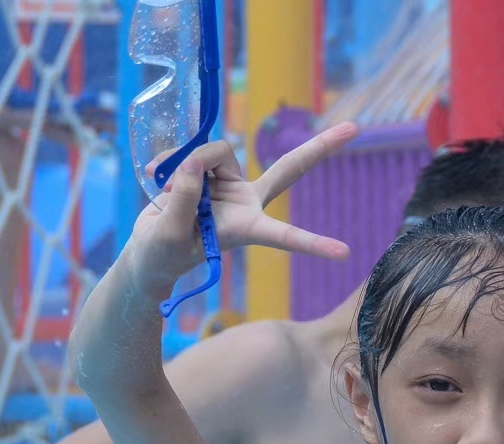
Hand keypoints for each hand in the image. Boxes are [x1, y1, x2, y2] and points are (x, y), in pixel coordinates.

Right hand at [123, 124, 357, 298]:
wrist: (150, 247)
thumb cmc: (162, 254)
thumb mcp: (169, 234)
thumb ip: (184, 199)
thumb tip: (195, 164)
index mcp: (246, 228)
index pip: (284, 235)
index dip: (312, 243)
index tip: (344, 253)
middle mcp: (247, 201)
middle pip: (288, 168)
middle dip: (320, 148)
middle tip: (354, 129)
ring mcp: (230, 183)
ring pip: (216, 151)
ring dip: (184, 166)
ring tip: (167, 193)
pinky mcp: (209, 170)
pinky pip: (193, 150)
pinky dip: (170, 162)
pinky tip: (159, 178)